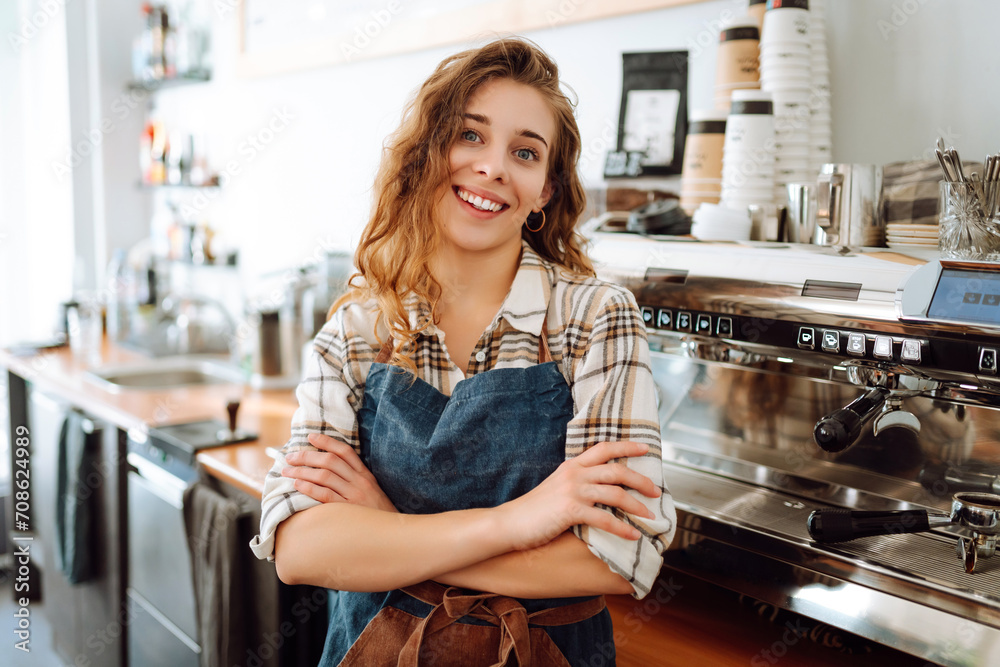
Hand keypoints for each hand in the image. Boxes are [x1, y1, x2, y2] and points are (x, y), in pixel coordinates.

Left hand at [282, 433, 397, 512]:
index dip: (327, 441)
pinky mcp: (348, 511)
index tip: (310, 437)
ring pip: (324, 476)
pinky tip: (297, 484)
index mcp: (365, 474)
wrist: (392, 533)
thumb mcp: (371, 491)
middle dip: (306, 456)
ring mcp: (354, 496)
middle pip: (330, 461)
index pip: (345, 451)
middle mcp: (360, 482)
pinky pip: (325, 495)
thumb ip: (354, 479)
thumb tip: (330, 469)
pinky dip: (309, 488)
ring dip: (302, 471)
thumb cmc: (377, 514)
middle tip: (289, 457)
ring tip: (286, 471)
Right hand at [495, 441, 659, 550]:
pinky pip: (604, 519)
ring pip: (615, 494)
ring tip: (650, 516)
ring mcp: (572, 491)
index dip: (626, 447)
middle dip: (640, 480)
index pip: (604, 448)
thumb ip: (577, 483)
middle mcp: (574, 474)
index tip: (645, 450)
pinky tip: (633, 536)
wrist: (509, 522)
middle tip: (656, 491)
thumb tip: (601, 490)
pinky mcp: (570, 511)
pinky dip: (622, 528)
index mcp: (572, 466)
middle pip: (616, 470)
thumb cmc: (533, 510)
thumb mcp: (556, 487)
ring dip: (637, 506)